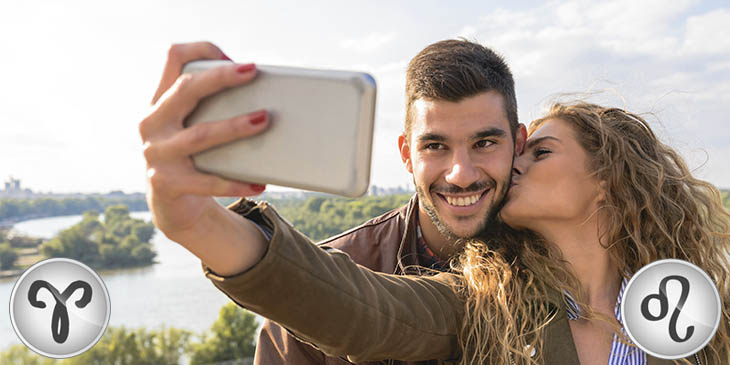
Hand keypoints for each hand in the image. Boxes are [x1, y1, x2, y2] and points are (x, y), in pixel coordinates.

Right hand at [139, 42, 268, 243]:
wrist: (173, 205)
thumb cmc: (196, 156)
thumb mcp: (196, 126)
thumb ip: (215, 106)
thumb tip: (267, 95)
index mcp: (161, 101)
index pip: (174, 58)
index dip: (202, 50)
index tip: (234, 57)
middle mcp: (153, 123)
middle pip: (185, 89)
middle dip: (220, 78)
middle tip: (252, 72)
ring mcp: (156, 153)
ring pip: (199, 135)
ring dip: (234, 127)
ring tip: (263, 120)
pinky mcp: (166, 183)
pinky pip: (206, 182)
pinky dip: (235, 183)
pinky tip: (258, 183)